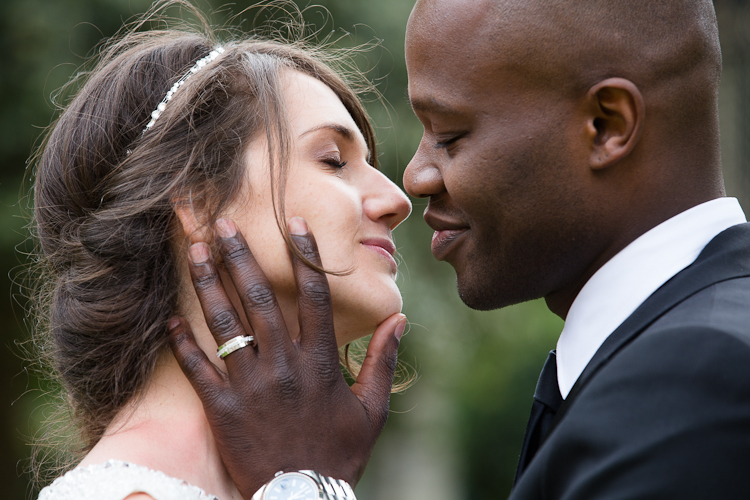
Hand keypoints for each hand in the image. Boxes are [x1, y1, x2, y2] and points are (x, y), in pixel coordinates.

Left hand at [167, 216, 406, 497]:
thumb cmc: (340, 454)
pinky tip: (168, 318)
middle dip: (240, 256)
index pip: (314, 295)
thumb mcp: (372, 408)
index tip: (293, 223)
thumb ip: (382, 359)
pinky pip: (198, 370)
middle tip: (222, 224)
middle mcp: (284, 364)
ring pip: (226, 325)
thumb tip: (399, 317)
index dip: (304, 255)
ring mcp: (250, 386)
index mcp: (321, 360)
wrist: (304, 499)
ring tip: (193, 252)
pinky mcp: (222, 410)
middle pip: (259, 299)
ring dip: (208, 285)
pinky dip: (182, 343)